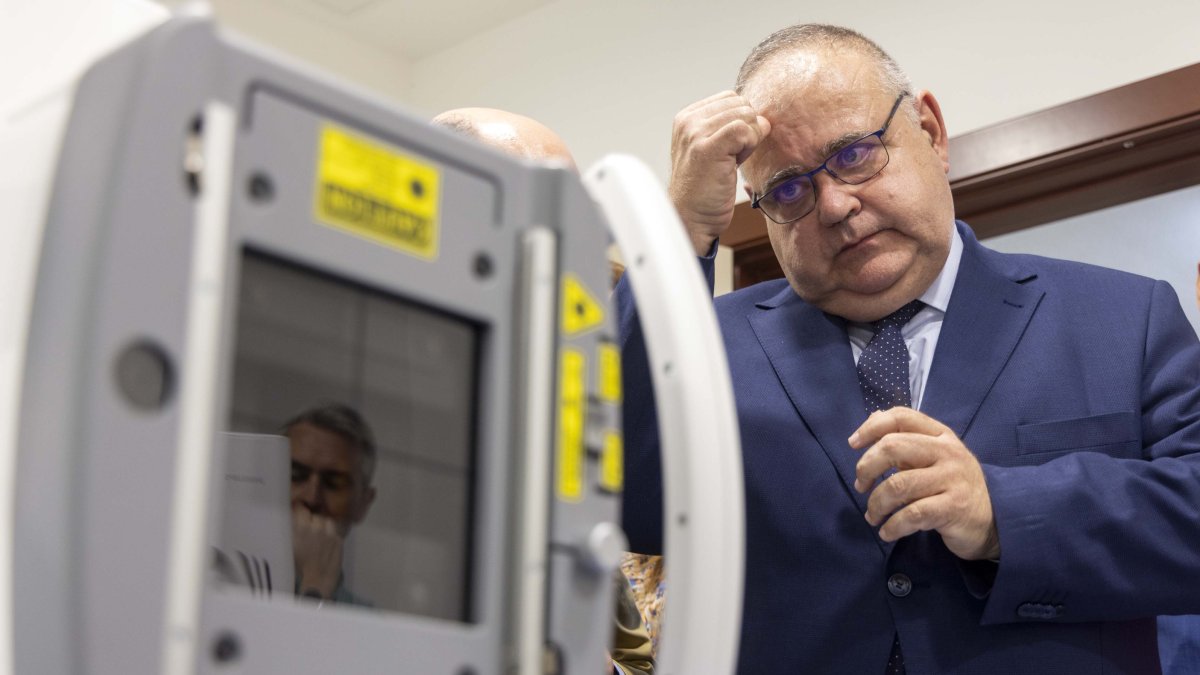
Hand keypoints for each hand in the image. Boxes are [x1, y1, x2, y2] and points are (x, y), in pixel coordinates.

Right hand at [292, 506, 344, 598]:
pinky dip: (331, 534)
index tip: (299, 513)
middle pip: (315, 515)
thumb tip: (293, 519)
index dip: (300, 510)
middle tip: (308, 529)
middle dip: (312, 520)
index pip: (301, 508)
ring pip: (327, 520)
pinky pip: (335, 531)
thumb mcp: (290, 546)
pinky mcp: (339, 539)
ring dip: (323, 525)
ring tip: (319, 535)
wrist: (316, 581)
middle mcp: (316, 527)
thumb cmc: (299, 566)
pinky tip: (326, 542)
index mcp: (300, 528)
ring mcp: (330, 532)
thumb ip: (293, 530)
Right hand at [668, 91, 770, 255]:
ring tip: (730, 162)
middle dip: (747, 130)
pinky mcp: (708, 148)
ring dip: (748, 140)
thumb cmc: (704, 190)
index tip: (729, 147)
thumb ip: (731, 128)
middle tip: (731, 157)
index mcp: (687, 118)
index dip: (741, 120)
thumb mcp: (712, 149)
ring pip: (745, 116)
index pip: (730, 98)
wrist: (691, 218)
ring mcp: (696, 134)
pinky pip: (745, 130)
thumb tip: (763, 118)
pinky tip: (736, 162)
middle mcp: (688, 122)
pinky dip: (750, 145)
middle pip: (741, 104)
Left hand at [849, 407, 999, 560]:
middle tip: (861, 486)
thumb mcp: (934, 457)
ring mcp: (952, 479)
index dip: (872, 427)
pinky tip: (886, 532)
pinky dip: (892, 526)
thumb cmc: (954, 486)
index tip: (853, 444)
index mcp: (940, 435)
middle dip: (866, 468)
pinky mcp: (953, 508)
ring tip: (872, 515)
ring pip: (897, 485)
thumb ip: (906, 440)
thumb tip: (873, 420)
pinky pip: (911, 515)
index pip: (901, 417)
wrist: (995, 520)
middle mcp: (947, 452)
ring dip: (876, 503)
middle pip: (893, 447)